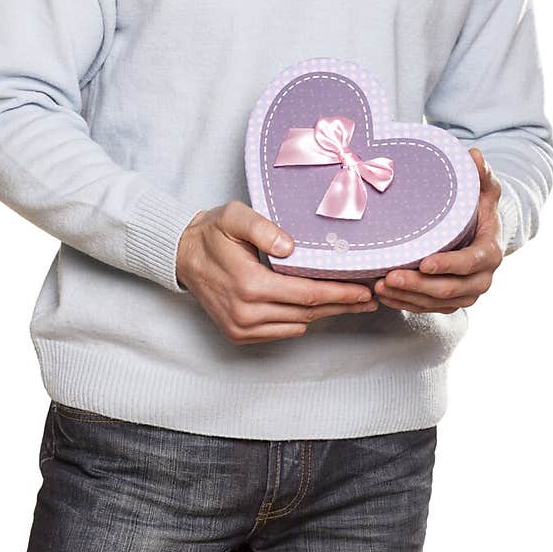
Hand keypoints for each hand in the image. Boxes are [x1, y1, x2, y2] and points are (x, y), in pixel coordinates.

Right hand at [176, 200, 378, 343]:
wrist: (182, 255)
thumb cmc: (212, 233)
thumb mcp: (234, 217)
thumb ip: (262, 228)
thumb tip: (291, 248)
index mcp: (250, 284)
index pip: (307, 293)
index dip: (340, 293)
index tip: (365, 290)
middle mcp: (246, 312)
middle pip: (308, 313)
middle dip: (342, 305)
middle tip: (369, 299)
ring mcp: (241, 327)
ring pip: (297, 324)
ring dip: (324, 314)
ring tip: (349, 302)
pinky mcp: (238, 335)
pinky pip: (282, 332)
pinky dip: (300, 320)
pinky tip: (316, 308)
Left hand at [373, 148, 503, 312]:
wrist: (482, 233)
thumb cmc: (479, 209)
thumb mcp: (484, 190)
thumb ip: (481, 175)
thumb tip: (474, 155)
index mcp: (490, 253)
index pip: (470, 263)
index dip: (448, 265)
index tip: (424, 262)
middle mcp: (481, 280)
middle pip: (448, 289)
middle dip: (418, 285)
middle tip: (389, 276)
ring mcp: (465, 294)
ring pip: (435, 303)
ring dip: (407, 297)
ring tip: (380, 286)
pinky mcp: (450, 302)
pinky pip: (427, 309)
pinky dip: (405, 304)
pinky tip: (384, 296)